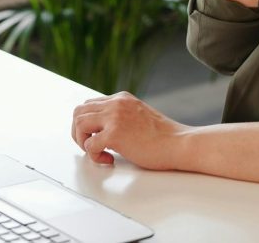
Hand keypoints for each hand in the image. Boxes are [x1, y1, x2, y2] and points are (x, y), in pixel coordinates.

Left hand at [71, 92, 189, 168]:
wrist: (179, 143)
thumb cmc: (163, 136)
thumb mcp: (138, 116)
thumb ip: (120, 117)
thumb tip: (101, 129)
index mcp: (121, 98)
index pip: (89, 104)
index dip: (87, 123)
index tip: (94, 137)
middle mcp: (116, 103)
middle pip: (78, 111)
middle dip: (79, 131)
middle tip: (90, 146)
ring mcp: (114, 117)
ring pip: (78, 124)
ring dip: (83, 141)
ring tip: (98, 152)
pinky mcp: (115, 134)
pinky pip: (89, 145)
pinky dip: (94, 156)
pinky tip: (109, 159)